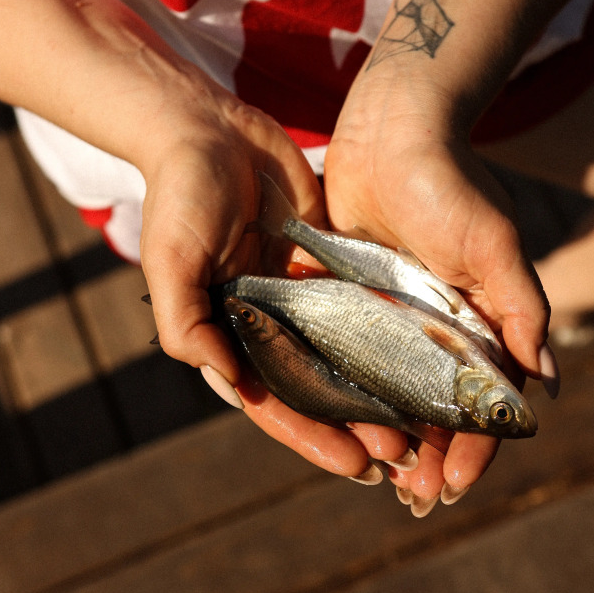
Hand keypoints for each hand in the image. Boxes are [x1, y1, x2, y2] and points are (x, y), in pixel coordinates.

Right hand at [137, 78, 421, 487]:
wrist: (210, 127)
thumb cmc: (180, 193)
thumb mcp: (170, 259)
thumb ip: (189, 323)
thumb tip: (232, 383)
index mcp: (227, 333)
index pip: (273, 402)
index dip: (312, 437)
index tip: (357, 465)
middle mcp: (266, 324)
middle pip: (317, 390)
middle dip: (356, 426)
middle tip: (405, 456)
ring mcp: (298, 296)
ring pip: (345, 356)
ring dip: (378, 391)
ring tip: (422, 423)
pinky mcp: (326, 264)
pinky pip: (361, 306)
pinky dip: (389, 336)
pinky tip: (423, 357)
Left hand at [324, 65, 552, 505]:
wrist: (392, 127)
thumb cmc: (449, 182)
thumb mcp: (491, 243)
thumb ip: (520, 308)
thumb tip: (546, 386)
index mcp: (477, 322)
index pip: (482, 401)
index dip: (474, 447)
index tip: (451, 486)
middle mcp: (435, 325)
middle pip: (434, 406)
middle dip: (428, 454)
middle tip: (411, 496)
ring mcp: (388, 313)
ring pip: (388, 389)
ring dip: (384, 432)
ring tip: (370, 472)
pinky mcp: (345, 294)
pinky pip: (341, 351)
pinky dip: (340, 387)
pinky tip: (326, 418)